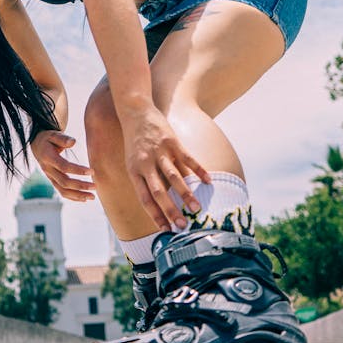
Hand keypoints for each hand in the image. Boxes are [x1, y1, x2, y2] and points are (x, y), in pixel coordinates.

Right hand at [30, 131, 95, 201]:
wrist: (37, 146)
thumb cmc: (48, 139)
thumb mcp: (53, 135)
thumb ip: (63, 138)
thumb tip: (73, 142)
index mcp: (48, 158)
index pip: (64, 167)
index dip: (78, 170)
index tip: (92, 171)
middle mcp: (48, 170)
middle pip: (64, 182)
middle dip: (80, 186)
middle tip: (95, 186)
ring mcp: (50, 177)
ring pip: (63, 190)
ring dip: (78, 195)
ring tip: (92, 197)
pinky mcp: (53, 181)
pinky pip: (62, 192)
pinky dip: (73, 197)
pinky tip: (84, 198)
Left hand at [122, 107, 209, 230]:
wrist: (135, 112)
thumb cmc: (135, 142)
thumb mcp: (133, 163)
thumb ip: (146, 180)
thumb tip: (161, 201)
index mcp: (134, 172)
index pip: (144, 198)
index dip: (155, 215)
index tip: (165, 230)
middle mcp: (146, 164)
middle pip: (159, 192)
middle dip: (171, 210)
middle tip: (182, 226)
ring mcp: (159, 152)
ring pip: (174, 177)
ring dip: (186, 194)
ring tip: (197, 208)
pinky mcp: (172, 141)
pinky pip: (187, 159)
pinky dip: (198, 170)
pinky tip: (208, 181)